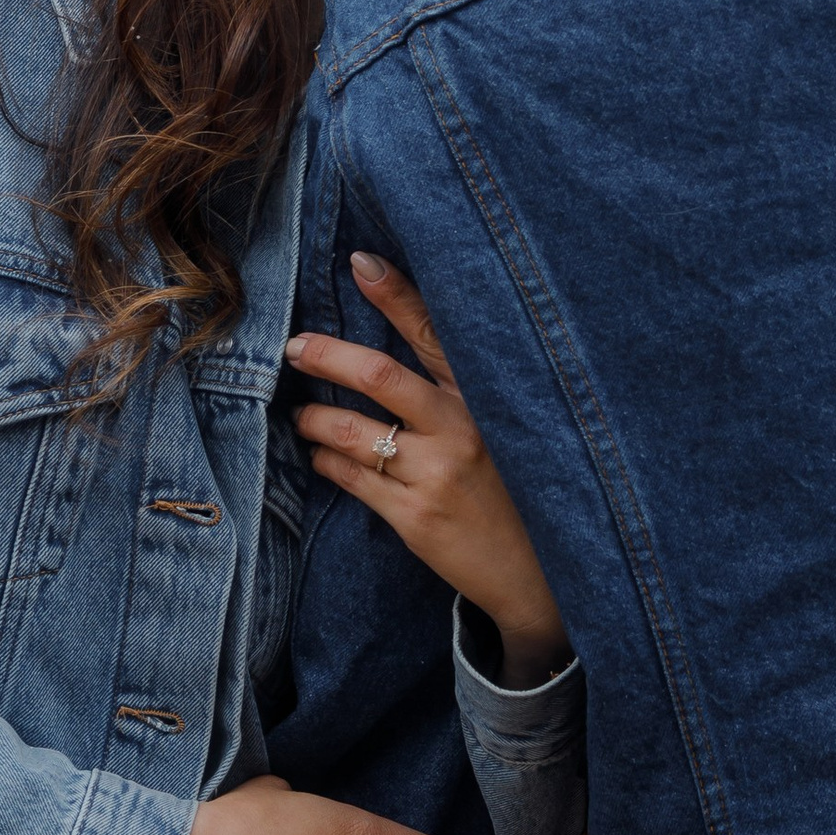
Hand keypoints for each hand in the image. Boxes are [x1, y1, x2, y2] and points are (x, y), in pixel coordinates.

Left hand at [289, 255, 572, 687]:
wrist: (541, 573)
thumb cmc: (514, 490)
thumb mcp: (501, 428)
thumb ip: (456, 390)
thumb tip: (397, 351)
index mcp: (483, 398)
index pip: (434, 332)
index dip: (395, 293)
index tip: (359, 261)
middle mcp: (462, 429)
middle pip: (379, 376)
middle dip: (327, 355)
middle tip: (295, 348)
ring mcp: (437, 474)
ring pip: (354, 432)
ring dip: (317, 419)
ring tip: (304, 417)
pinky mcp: (416, 518)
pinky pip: (353, 478)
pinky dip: (327, 461)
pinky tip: (323, 455)